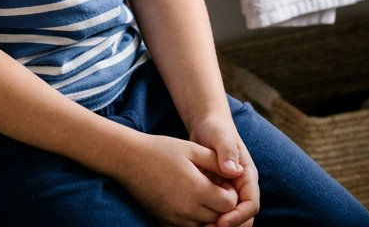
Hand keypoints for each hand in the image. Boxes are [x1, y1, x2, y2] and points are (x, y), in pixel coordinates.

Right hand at [118, 133, 239, 224]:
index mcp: (197, 189)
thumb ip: (216, 161)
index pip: (229, 204)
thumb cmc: (162, 150)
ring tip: (203, 195)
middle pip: (218, 218)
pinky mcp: (165, 223)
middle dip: (222, 206)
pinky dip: (195, 222)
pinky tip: (190, 204)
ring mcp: (176, 219)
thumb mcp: (192, 149)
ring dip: (209, 216)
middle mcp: (188, 210)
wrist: (131, 160)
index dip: (230, 193)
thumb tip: (238, 171)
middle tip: (215, 188)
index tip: (222, 181)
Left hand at [189, 114, 258, 226]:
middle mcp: (241, 189)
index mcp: (248, 177)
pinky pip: (216, 214)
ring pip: (230, 219)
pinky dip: (209, 221)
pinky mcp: (216, 195)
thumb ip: (227, 151)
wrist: (205, 125)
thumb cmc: (216, 128)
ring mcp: (229, 193)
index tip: (221, 222)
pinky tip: (195, 223)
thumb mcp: (221, 136)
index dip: (239, 216)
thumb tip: (234, 171)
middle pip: (244, 218)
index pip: (251, 205)